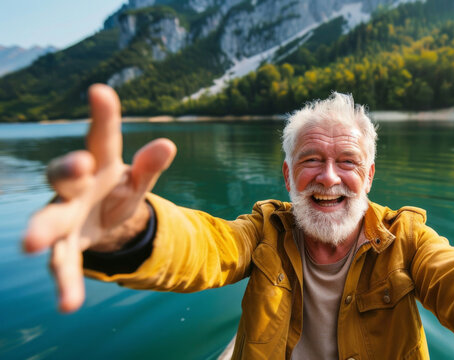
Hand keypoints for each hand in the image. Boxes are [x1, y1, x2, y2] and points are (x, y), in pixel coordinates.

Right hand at [22, 84, 176, 312]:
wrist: (103, 220)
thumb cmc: (119, 190)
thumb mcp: (139, 180)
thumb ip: (150, 166)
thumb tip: (168, 144)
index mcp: (99, 163)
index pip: (101, 137)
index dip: (103, 115)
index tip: (101, 91)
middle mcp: (75, 186)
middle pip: (64, 176)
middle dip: (67, 171)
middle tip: (77, 167)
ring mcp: (65, 217)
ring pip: (51, 220)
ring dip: (43, 230)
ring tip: (30, 243)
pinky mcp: (66, 246)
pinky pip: (63, 264)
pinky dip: (65, 283)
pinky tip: (68, 304)